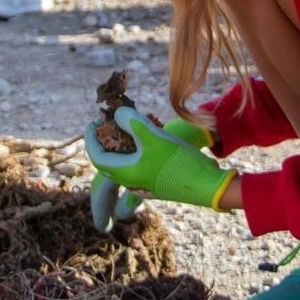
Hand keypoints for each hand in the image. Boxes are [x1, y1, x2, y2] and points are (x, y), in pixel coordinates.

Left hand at [88, 115, 213, 230]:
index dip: (91, 139)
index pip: (97, 157)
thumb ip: (132, 122)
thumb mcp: (153, 136)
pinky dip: (134, 153)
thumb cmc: (178, 161)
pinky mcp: (158, 183)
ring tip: (125, 130)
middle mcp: (132, 182)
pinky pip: (137, 166)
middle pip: (108, 163)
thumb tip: (117, 115)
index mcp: (126, 173)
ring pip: (124, 165)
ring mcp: (146, 184)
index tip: (92, 122)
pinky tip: (145, 141)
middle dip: (103, 144)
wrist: (208, 184)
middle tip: (105, 127)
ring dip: (120, 148)